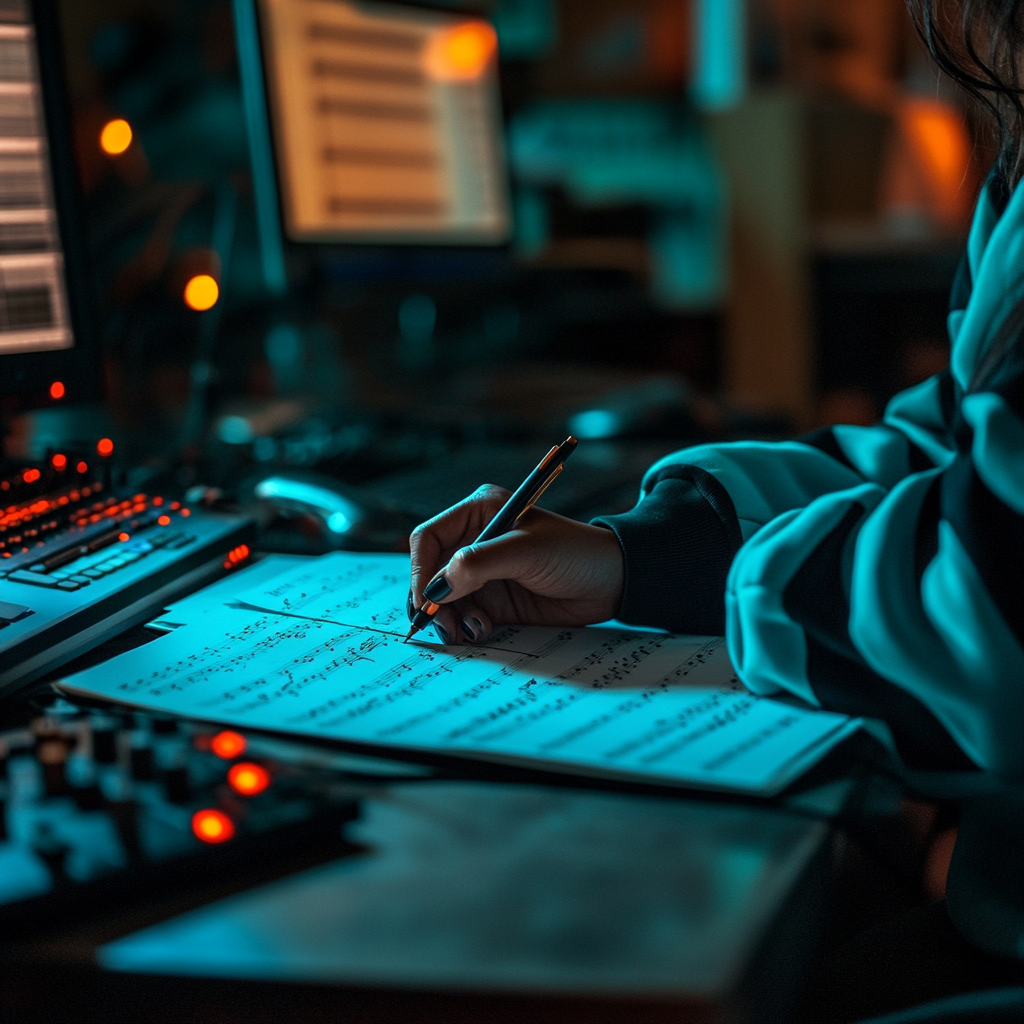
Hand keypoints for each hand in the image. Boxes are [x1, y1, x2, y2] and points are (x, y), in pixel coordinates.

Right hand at [408, 484, 624, 643]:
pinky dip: (465, 628)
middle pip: (430, 573)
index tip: (425, 600)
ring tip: (466, 631)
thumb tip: (436, 588)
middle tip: (441, 625)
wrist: (612, 582)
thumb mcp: (526, 551)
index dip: (420, 569)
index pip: (429, 538)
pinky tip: (482, 631)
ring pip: (443, 600)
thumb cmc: (574, 552)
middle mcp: (475, 541)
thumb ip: (478, 565)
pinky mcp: (495, 601)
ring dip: (447, 619)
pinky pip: (464, 617)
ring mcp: (483, 573)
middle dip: (431, 601)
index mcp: (479, 512)